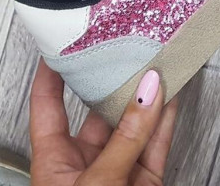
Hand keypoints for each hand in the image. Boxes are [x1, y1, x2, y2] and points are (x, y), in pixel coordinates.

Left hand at [29, 58, 178, 185]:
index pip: (48, 107)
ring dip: (148, 97)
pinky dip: (168, 117)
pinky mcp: (146, 179)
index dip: (52, 75)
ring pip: (136, 124)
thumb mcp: (96, 183)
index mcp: (54, 161)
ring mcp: (119, 170)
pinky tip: (172, 95)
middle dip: (116, 83)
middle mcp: (86, 162)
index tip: (60, 46)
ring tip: (157, 66)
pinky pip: (158, 141)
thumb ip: (124, 140)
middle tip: (126, 52)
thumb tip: (147, 95)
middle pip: (100, 111)